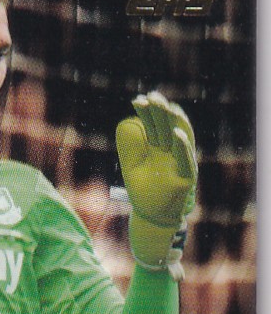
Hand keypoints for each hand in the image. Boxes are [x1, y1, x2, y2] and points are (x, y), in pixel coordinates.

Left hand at [116, 91, 196, 274]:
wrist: (151, 218)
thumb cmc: (143, 192)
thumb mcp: (133, 167)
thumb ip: (130, 147)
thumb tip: (126, 123)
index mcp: (159, 148)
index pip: (155, 125)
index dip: (148, 113)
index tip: (138, 100)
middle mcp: (171, 152)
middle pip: (167, 126)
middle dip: (160, 111)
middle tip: (152, 95)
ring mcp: (180, 163)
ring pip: (180, 137)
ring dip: (173, 122)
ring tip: (165, 106)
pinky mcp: (186, 177)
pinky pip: (186, 159)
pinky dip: (182, 146)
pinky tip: (175, 133)